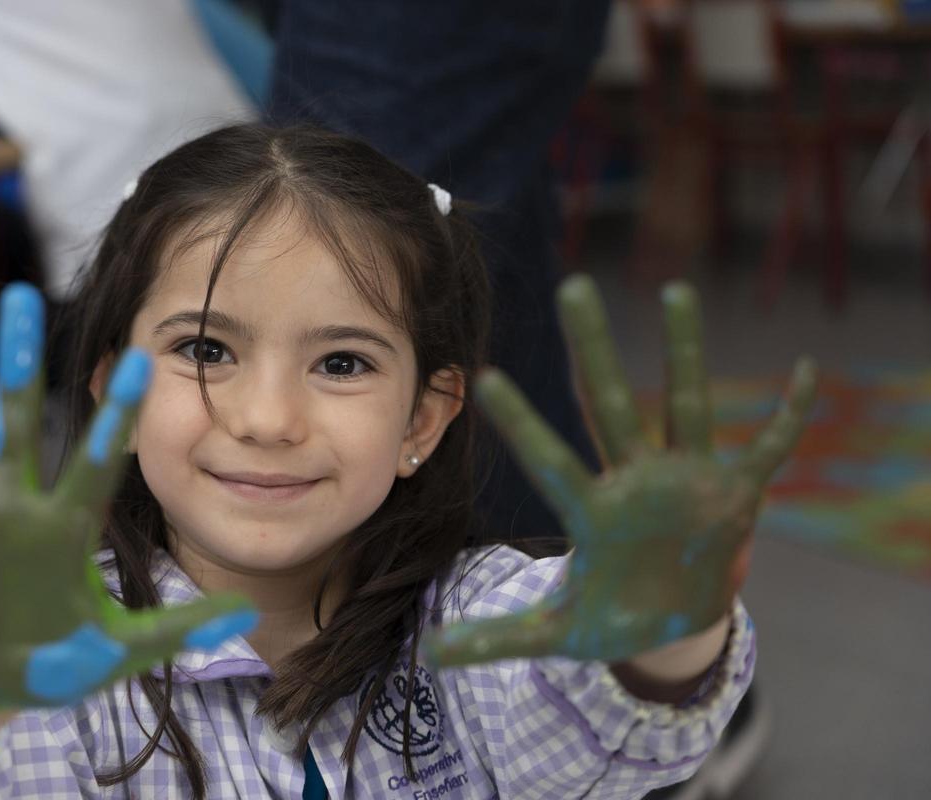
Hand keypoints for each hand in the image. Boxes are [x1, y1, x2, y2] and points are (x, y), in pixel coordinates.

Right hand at [0, 283, 257, 707]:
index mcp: (62, 527)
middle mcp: (8, 510)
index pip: (94, 461)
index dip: (115, 416)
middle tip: (19, 296)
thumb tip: (249, 616)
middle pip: (11, 423)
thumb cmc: (58, 658)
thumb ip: (179, 629)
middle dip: (14, 363)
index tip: (142, 359)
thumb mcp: (122, 650)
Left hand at [427, 276, 816, 666]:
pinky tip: (808, 371)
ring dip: (686, 352)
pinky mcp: (735, 492)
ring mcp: (687, 480)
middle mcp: (636, 482)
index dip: (523, 425)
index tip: (486, 378)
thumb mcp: (557, 636)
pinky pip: (769, 448)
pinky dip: (791, 416)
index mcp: (594, 514)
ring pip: (686, 404)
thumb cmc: (611, 619)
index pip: (550, 462)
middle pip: (611, 406)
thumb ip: (499, 638)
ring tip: (674, 291)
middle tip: (573, 288)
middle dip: (593, 351)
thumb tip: (432, 656)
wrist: (673, 624)